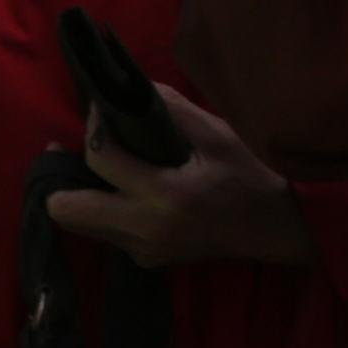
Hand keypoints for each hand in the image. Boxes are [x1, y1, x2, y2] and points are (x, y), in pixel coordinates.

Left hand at [45, 84, 313, 268]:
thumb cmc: (253, 177)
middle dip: (65, 178)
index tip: (99, 110)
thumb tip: (131, 88)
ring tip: (108, 167)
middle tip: (81, 150)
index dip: (92, 127)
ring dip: (84, 195)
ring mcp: (145, 251)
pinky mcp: (149, 260)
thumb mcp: (217, 135)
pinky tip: (130, 190)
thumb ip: (169, 109)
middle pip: (65, 210)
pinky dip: (107, 210)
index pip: (99, 158)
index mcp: (164, 196)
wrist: (283, 230)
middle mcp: (145, 230)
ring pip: (81, 224)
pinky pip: (106, 233)